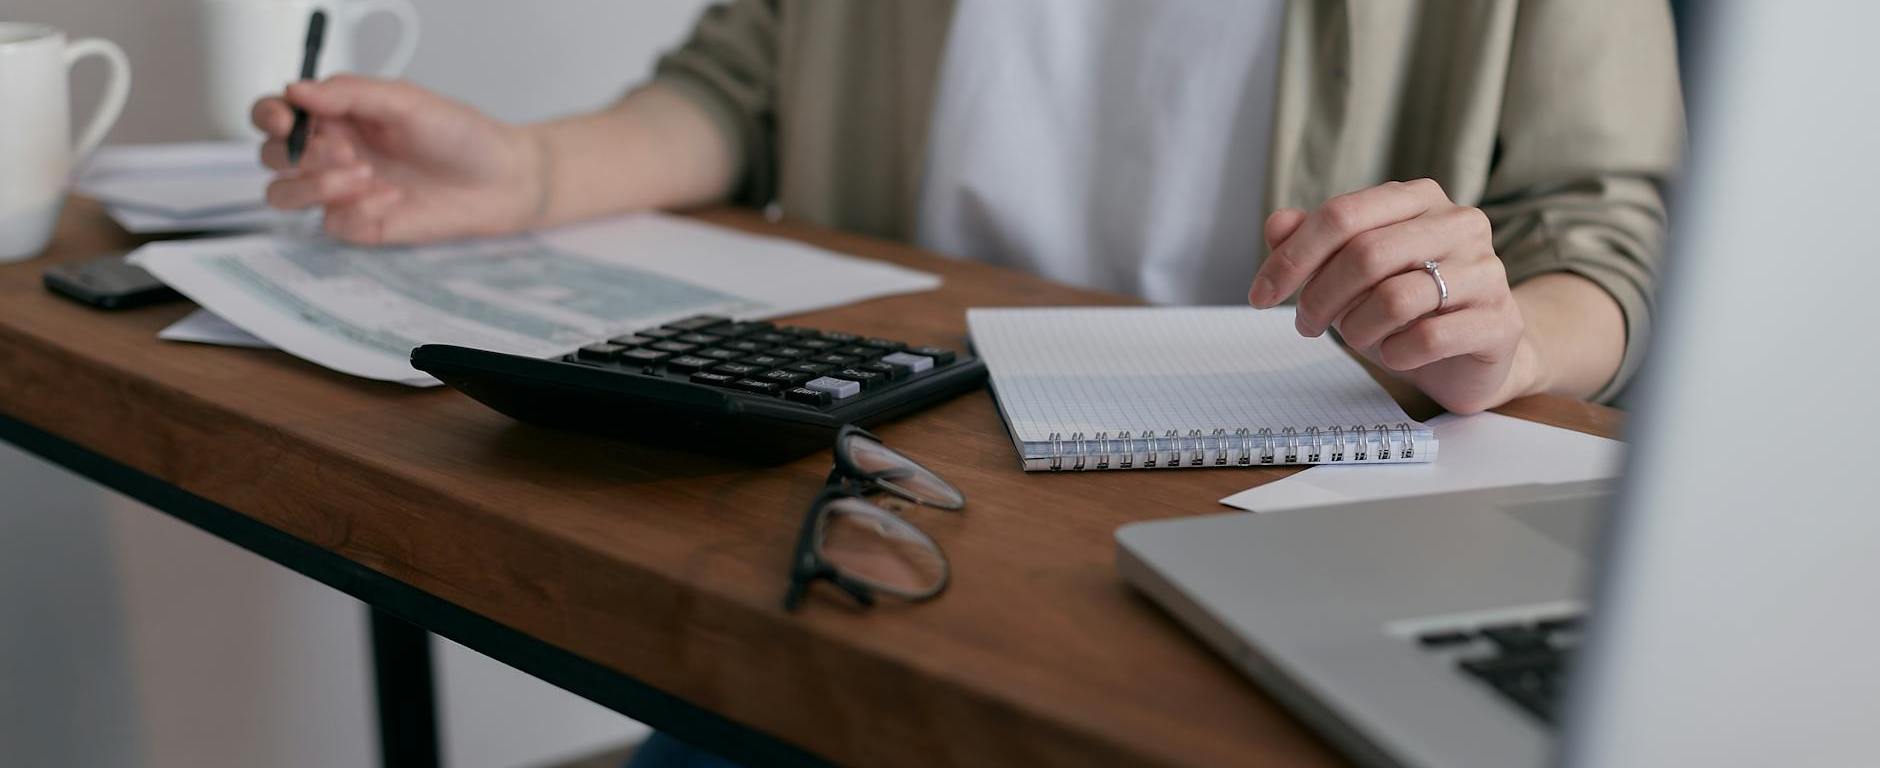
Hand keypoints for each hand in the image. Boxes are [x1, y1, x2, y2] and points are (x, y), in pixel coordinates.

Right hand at [253, 75, 542, 244]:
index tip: (287, 119)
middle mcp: (331, 153)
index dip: (269, 116)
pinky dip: (358, 210)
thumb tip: (297, 89)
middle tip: (347, 150)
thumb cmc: (460, 136)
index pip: (275, 114)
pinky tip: (393, 198)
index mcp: (336, 115)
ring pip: (283, 194)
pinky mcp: (360, 225)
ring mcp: (342, 192)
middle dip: (298, 153)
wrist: (501, 181)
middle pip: (271, 156)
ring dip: (314, 184)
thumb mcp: (406, 101)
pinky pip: (332, 224)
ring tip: (363, 173)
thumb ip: (350, 93)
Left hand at [1249, 179, 1534, 413]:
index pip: (1342, 216)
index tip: (1260, 295)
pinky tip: (1394, 354)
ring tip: (1357, 338)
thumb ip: (1315, 243)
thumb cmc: (1406, 306)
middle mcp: (1459, 223)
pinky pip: (1429, 337)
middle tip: (1306, 324)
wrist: (1473, 353)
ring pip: (1395, 298)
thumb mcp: (1351, 273)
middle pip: (1365, 255)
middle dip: (1319, 297)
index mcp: (1418, 199)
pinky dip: (1396, 353)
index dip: (1292, 257)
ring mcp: (1486, 270)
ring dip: (1357, 329)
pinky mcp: (1500, 321)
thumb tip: (1277, 225)